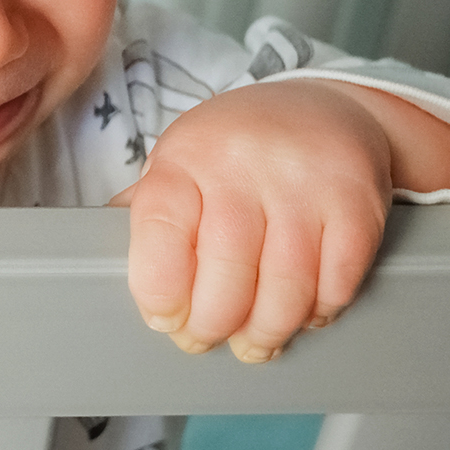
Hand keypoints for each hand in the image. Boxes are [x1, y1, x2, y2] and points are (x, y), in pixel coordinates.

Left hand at [112, 79, 449, 362]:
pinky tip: (302, 312)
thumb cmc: (238, 149)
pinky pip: (336, 286)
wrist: (326, 107)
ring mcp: (305, 185)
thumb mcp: (181, 163)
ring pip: (284, 292)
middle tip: (205, 339)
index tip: (164, 318)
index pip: (160, 235)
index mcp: (187, 157)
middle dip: (210, 327)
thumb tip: (92, 261)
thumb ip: (148, 214)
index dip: (158, 293)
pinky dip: (317, 313)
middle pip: (225, 278)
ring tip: (252, 342)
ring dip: (264, 333)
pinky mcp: (358, 206)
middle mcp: (244, 166)